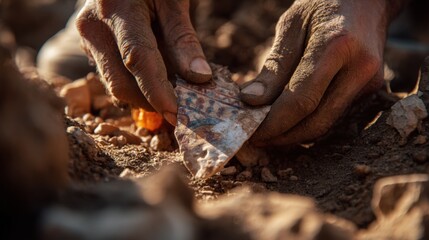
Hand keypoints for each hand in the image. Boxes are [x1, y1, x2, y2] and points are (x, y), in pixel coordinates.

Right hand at [75, 0, 211, 124]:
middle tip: (183, 108)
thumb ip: (184, 38)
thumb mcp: (173, 1)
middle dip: (152, 102)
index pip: (138, 58)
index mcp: (116, 9)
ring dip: (146, 96)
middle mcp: (94, 28)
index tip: (178, 115)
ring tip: (173, 88)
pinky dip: (137, 85)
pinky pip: (114, 77)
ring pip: (116, 85)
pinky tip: (158, 76)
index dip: (158, 91)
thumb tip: (200, 78)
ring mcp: (87, 40)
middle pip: (121, 83)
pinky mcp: (90, 49)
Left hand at [240, 0, 404, 145]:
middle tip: (256, 139)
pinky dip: (309, 122)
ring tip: (268, 133)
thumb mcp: (291, 25)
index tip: (250, 133)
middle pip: (316, 122)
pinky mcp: (371, 89)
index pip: (300, 101)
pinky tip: (289, 121)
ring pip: (326, 124)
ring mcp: (370, 82)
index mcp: (336, 46)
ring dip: (295, 135)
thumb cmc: (323, 5)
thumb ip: (274, 66)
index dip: (273, 124)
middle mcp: (360, 69)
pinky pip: (334, 115)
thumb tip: (250, 101)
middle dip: (282, 137)